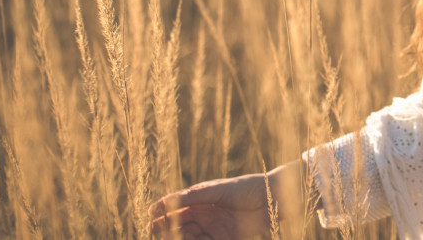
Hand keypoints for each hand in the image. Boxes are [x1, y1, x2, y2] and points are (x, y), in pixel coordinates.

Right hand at [148, 172, 275, 238]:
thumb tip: (168, 201)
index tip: (151, 214)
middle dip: (166, 227)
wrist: (272, 198)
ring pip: (190, 236)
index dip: (162, 210)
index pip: (176, 207)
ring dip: (180, 237)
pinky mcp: (225, 239)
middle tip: (155, 230)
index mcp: (201, 199)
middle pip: (179, 224)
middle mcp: (205, 214)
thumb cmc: (245, 187)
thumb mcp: (216, 190)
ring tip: (175, 236)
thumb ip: (193, 196)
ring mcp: (213, 228)